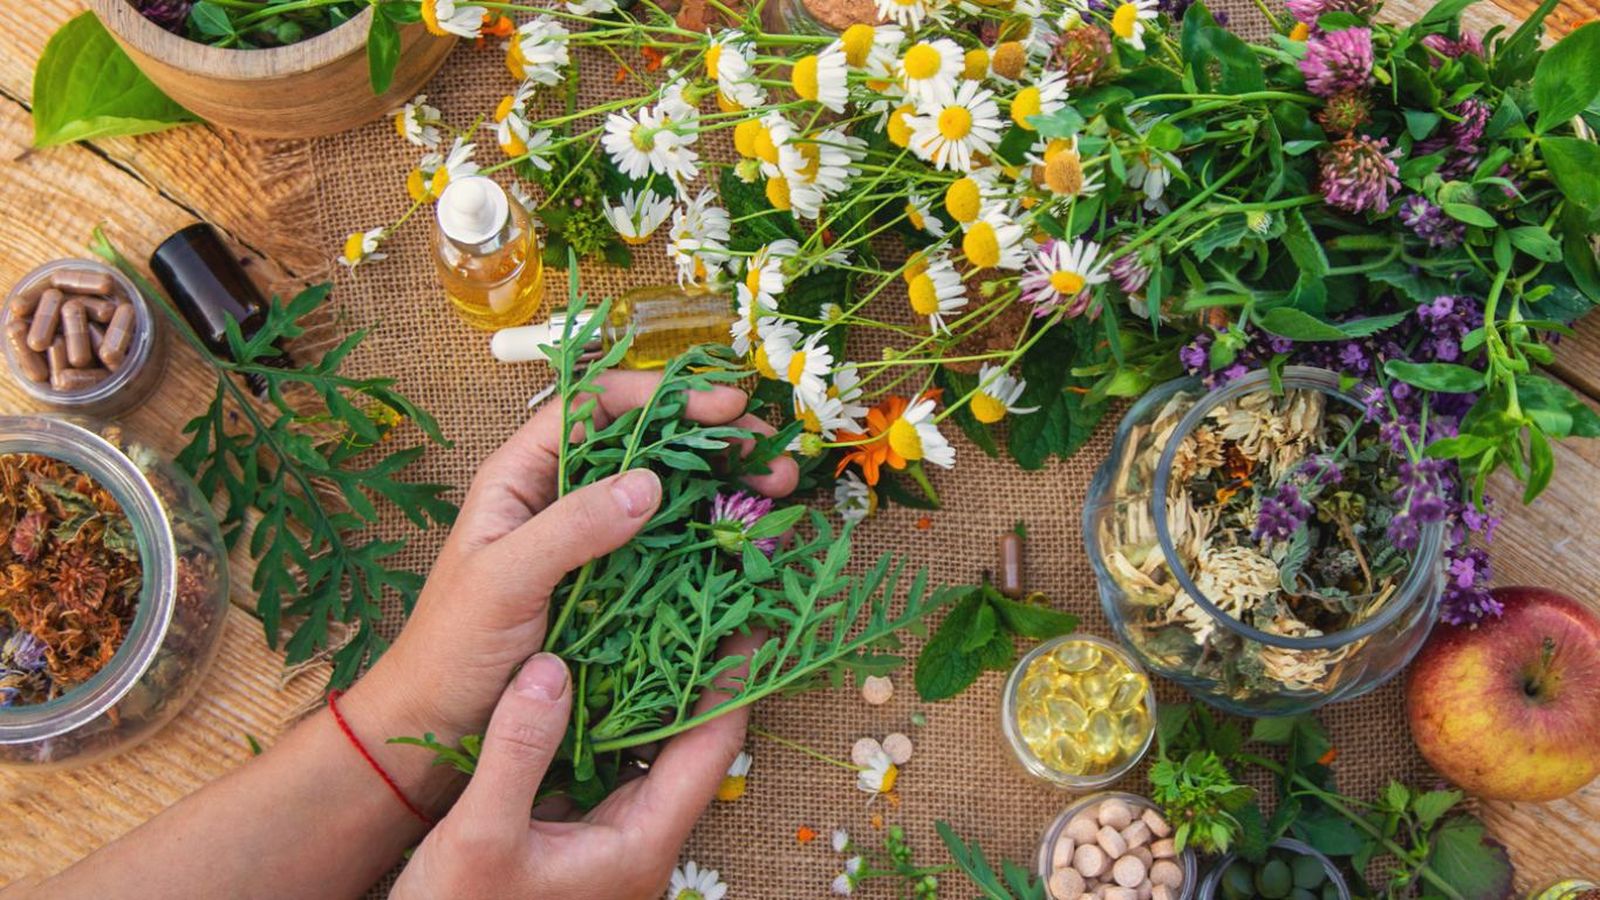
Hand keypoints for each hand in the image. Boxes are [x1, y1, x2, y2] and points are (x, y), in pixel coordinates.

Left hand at [341, 372, 795, 809]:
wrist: (435, 728)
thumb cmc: (450, 649)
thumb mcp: (502, 581)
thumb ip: (569, 529)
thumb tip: (649, 482)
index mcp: (523, 476)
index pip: (597, 406)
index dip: (663, 396)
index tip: (725, 408)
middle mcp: (562, 497)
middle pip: (647, 444)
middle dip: (713, 441)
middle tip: (771, 458)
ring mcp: (593, 542)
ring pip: (668, 494)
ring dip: (724, 486)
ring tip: (778, 493)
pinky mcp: (614, 586)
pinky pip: (671, 548)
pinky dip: (713, 538)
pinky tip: (750, 542)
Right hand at [390, 638, 755, 898]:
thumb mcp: (480, 835)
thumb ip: (520, 751)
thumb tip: (553, 667)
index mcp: (641, 843)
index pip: (713, 749)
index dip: (734, 682)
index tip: (749, 620)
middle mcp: (640, 838)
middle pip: (691, 744)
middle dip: (700, 673)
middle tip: (703, 600)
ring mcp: (611, 836)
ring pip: (650, 750)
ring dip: (653, 689)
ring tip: (655, 617)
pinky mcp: (578, 832)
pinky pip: (611, 760)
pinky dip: (610, 713)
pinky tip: (592, 670)